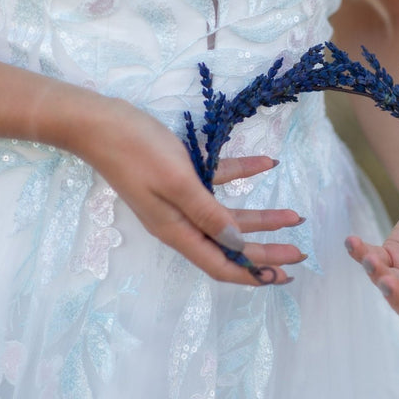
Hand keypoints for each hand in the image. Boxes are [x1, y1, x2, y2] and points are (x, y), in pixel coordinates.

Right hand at [68, 95, 304, 285]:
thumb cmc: (137, 151)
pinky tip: (266, 163)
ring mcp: (179, 200)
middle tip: (299, 252)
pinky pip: (217, 181)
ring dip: (261, 217)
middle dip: (265, 250)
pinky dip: (242, 174)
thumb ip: (209, 214)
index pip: (220, 264)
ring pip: (228, 216)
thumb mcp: (178, 182)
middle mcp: (180, 222)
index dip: (252, 274)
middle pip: (229, 244)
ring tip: (293, 215)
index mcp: (177, 230)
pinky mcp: (180, 176)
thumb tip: (237, 244)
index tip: (282, 276)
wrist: (99, 123)